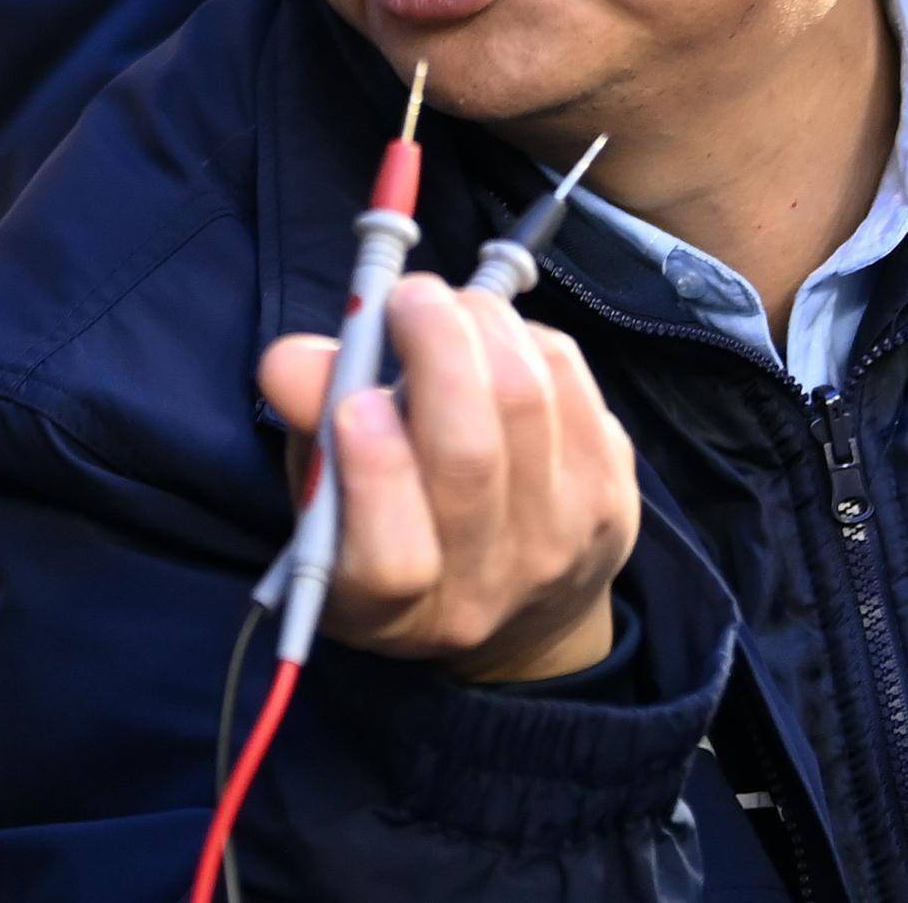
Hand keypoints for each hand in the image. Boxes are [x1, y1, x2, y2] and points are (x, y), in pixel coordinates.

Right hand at [259, 272, 639, 684]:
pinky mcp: (614, 498)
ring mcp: (560, 545)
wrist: (520, 607)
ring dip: (481, 324)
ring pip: (525, 398)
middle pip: (470, 458)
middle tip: (407, 296)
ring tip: (448, 309)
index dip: (376, 472)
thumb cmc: (394, 529)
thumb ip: (307, 429)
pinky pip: (570, 380)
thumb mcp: (325, 499)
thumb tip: (293, 359)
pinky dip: (526, 338)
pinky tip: (498, 345)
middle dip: (435, 348)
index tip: (357, 400)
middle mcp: (482, 589)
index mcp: (387, 610)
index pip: (393, 559)